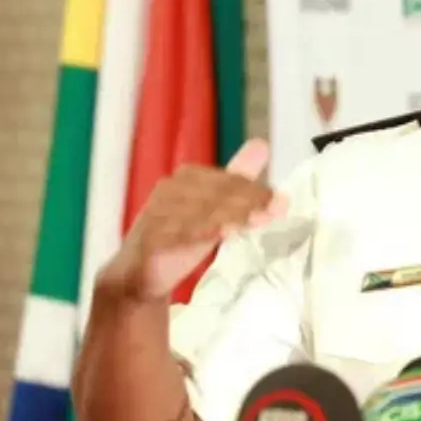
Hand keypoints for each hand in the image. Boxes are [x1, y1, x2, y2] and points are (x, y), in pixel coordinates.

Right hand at [101, 139, 285, 300]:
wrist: (139, 274)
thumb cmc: (182, 236)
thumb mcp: (215, 208)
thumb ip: (237, 179)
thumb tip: (262, 145)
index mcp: (187, 178)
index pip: (228, 181)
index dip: (256, 191)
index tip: (281, 201)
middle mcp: (170, 190)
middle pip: (217, 194)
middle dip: (249, 203)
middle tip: (276, 211)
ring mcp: (157, 213)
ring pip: (202, 212)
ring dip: (232, 216)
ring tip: (257, 222)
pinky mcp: (150, 237)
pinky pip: (181, 233)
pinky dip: (204, 232)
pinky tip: (224, 234)